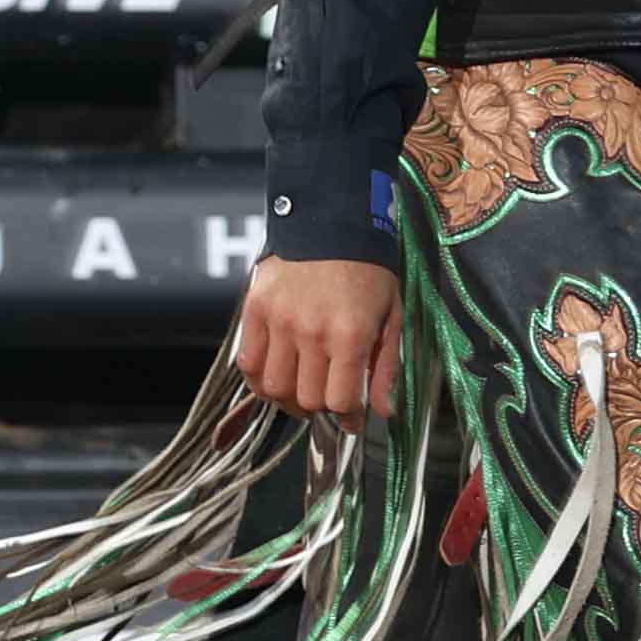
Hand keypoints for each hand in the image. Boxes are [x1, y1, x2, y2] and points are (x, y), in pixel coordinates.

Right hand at [235, 252, 399, 420]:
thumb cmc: (368, 271)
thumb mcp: (392, 315)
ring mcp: (278, 322)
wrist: (331, 223)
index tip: (354, 418)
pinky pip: (248, 364)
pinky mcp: (254, 311)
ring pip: (274, 388)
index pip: (341, 400)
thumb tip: (384, 411)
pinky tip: (277, 375)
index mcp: (350, 334)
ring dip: (289, 398)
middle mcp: (311, 331)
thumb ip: (387, 366)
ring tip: (302, 390)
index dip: (350, 418)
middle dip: (322, 406)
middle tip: (330, 396)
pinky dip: (259, 379)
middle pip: (307, 399)